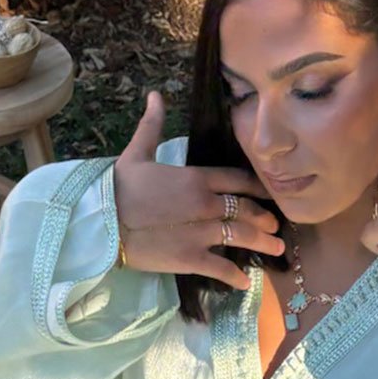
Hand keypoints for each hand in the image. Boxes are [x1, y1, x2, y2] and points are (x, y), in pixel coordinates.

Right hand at [112, 90, 284, 289]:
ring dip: (263, 244)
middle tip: (276, 226)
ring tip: (276, 250)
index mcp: (196, 178)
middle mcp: (206, 204)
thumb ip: (152, 125)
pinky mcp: (190, 258)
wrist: (101, 220)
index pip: (237, 180)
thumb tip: (155, 95)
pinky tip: (246, 283)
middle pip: (245, 210)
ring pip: (242, 237)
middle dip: (265, 218)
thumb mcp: (136, 152)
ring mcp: (201, 233)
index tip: (270, 194)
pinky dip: (236, 277)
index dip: (257, 187)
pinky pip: (221, 268)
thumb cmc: (117, 186)